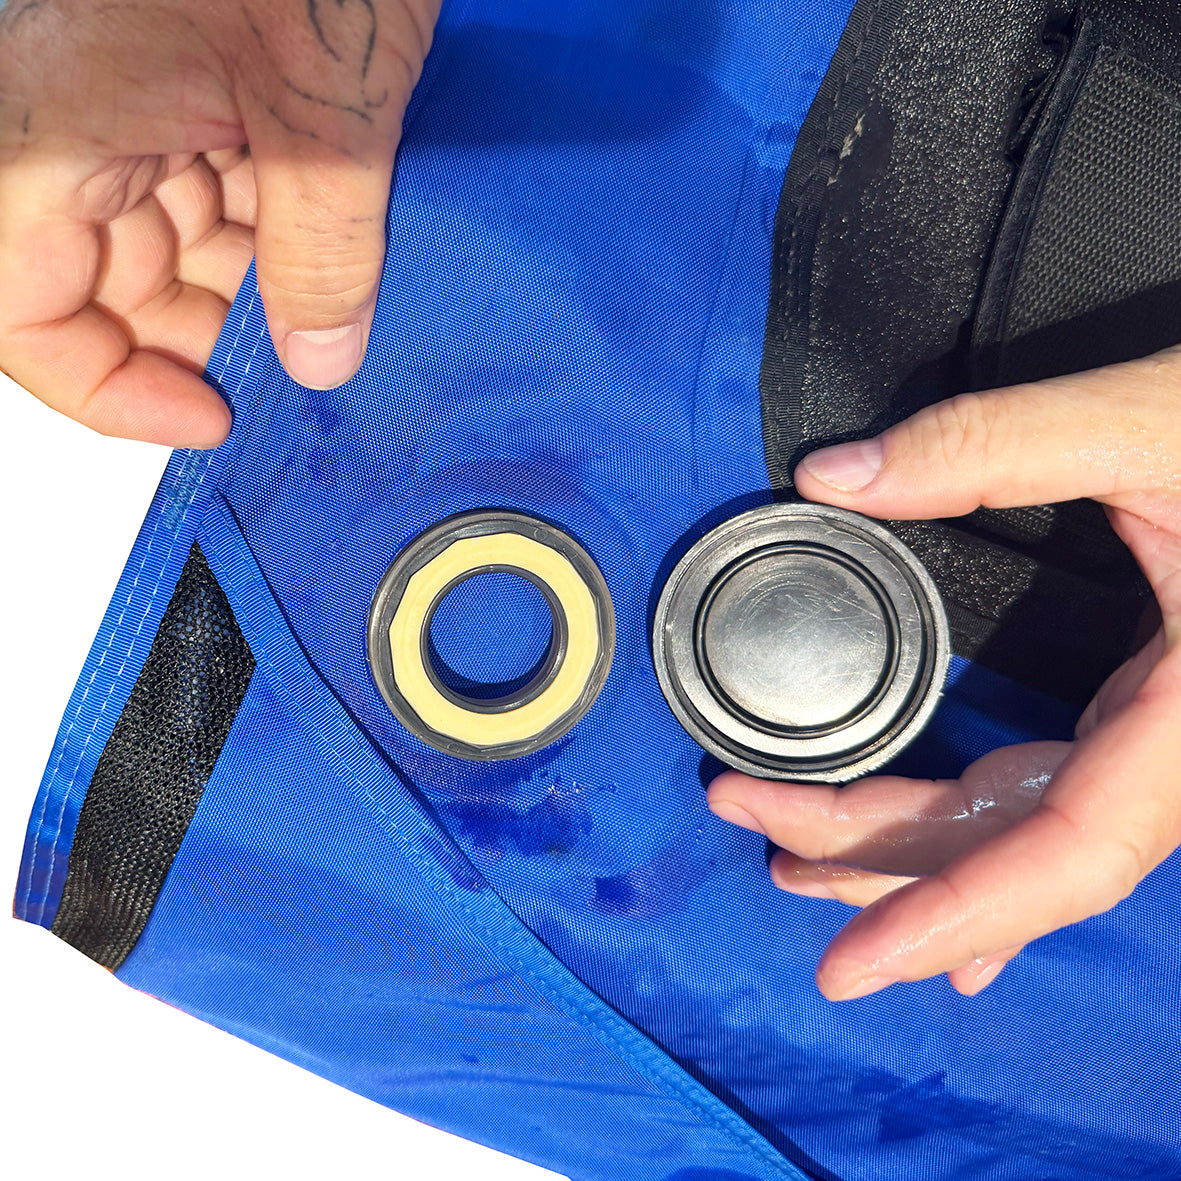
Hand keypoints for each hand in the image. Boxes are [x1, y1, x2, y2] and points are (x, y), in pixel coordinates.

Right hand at [0, 0, 439, 446]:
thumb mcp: (327, 111)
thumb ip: (323, 250)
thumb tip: (320, 362)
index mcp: (50, 124)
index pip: (22, 308)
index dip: (108, 387)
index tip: (209, 418)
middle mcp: (71, 116)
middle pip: (106, 283)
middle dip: (206, 333)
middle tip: (302, 363)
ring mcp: (131, 94)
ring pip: (168, 242)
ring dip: (254, 282)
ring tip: (340, 298)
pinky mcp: (189, 77)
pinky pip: (213, 185)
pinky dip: (274, 225)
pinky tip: (339, 242)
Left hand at [708, 346, 1180, 1000]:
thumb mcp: (1154, 421)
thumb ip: (990, 444)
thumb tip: (831, 474)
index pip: (1069, 850)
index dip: (955, 911)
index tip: (849, 964)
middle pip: (1018, 847)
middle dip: (875, 853)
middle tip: (744, 816)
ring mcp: (1169, 744)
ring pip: (1027, 830)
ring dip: (910, 850)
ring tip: (792, 851)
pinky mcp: (1154, 718)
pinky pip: (1056, 804)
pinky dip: (981, 846)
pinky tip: (937, 890)